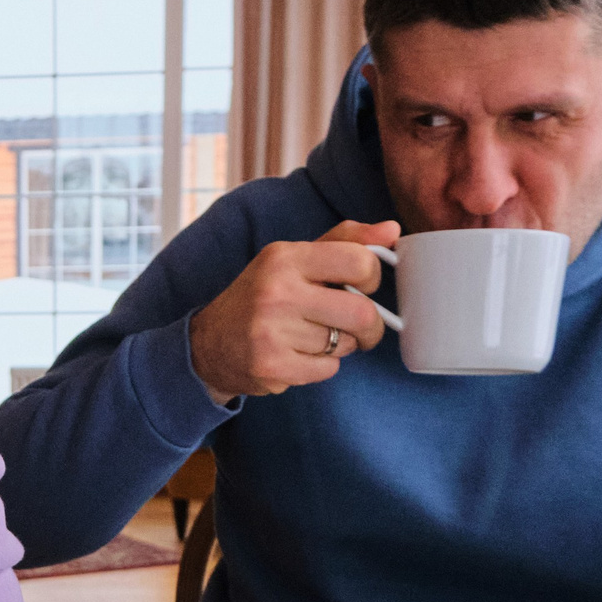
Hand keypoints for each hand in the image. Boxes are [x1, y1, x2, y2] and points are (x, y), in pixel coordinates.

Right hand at [187, 219, 399, 401]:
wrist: (208, 343)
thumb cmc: (261, 296)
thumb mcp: (293, 258)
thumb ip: (343, 241)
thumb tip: (392, 230)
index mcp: (286, 257)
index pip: (360, 262)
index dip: (373, 278)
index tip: (364, 287)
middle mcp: (277, 291)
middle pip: (362, 313)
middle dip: (371, 327)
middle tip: (362, 330)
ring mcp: (272, 331)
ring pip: (344, 344)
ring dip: (341, 346)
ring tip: (314, 338)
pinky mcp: (271, 366)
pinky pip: (327, 370)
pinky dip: (322, 367)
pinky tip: (299, 356)